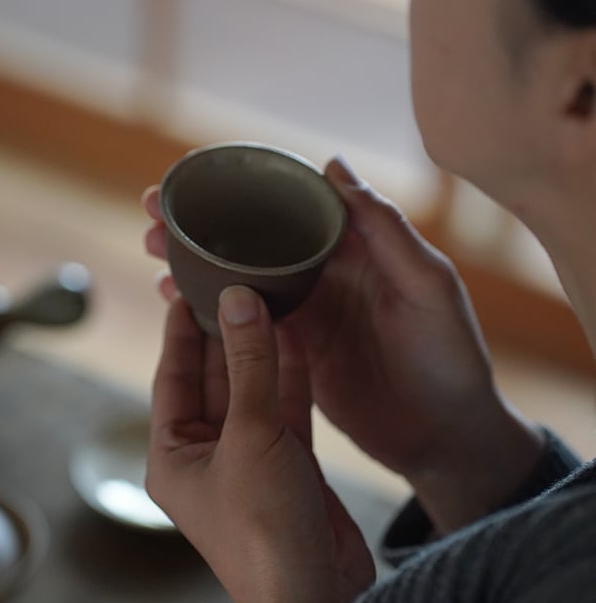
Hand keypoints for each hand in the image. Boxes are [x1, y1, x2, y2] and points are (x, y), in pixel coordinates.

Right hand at [143, 158, 544, 533]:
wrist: (446, 437)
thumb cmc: (450, 358)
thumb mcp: (428, 286)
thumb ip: (384, 229)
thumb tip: (333, 164)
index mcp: (353, 248)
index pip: (288, 204)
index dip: (241, 187)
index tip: (195, 176)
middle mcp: (323, 273)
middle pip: (252, 239)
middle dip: (203, 224)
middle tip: (154, 213)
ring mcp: (305, 313)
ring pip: (239, 278)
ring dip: (196, 263)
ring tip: (153, 253)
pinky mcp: (292, 352)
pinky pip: (243, 323)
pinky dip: (209, 310)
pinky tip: (174, 302)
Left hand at [146, 287, 374, 602]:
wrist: (319, 596)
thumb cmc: (265, 530)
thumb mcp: (251, 435)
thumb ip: (249, 365)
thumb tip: (239, 301)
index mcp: (173, 454)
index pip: (172, 375)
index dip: (180, 330)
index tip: (186, 288)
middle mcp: (207, 453)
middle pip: (215, 377)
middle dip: (226, 332)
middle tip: (236, 281)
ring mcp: (249, 457)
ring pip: (252, 389)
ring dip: (261, 349)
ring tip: (267, 296)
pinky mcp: (288, 462)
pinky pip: (284, 407)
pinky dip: (291, 374)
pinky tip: (296, 336)